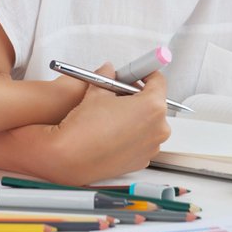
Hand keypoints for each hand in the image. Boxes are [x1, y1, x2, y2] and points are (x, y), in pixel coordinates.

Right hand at [51, 67, 170, 184]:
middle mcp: (158, 128)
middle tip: (120, 94)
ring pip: (149, 124)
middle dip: (139, 96)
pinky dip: (133, 135)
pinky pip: (143, 142)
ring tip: (114, 115)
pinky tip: (113, 132)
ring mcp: (151, 147)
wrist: (73, 158)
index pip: (158, 81)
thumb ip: (107, 76)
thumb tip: (108, 70)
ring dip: (136, 117)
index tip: (138, 73)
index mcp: (153, 107)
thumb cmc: (86, 128)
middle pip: (155, 104)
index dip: (146, 73)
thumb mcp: (97, 91)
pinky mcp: (142, 160)